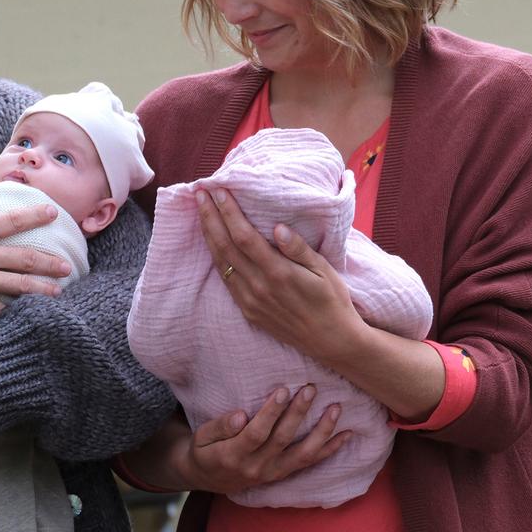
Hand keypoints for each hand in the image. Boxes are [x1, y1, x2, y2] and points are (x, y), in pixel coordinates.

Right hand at [0, 186, 69, 326]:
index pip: (12, 220)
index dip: (35, 215)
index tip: (53, 213)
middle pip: (26, 256)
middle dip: (49, 261)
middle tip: (66, 264)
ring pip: (21, 284)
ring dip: (43, 287)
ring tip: (58, 289)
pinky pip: (2, 308)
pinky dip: (17, 312)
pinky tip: (30, 314)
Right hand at [140, 386, 351, 494]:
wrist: (210, 479)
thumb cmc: (205, 451)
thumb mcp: (201, 438)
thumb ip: (220, 427)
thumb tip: (241, 415)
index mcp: (233, 456)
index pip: (256, 434)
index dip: (271, 413)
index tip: (283, 389)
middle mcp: (257, 468)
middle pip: (283, 440)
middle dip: (298, 413)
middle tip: (310, 389)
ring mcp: (273, 473)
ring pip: (303, 453)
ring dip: (322, 431)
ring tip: (335, 408)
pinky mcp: (284, 474)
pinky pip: (310, 463)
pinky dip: (330, 449)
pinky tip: (346, 434)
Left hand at [198, 187, 363, 363]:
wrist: (330, 340)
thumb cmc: (332, 300)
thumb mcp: (323, 270)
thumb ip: (298, 249)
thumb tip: (277, 227)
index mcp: (278, 273)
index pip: (244, 237)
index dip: (228, 213)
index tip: (218, 191)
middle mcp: (258, 287)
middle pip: (225, 246)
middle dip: (210, 217)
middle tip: (199, 194)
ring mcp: (249, 300)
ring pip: (220, 262)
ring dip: (208, 235)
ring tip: (200, 212)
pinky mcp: (246, 310)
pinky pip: (225, 278)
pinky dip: (216, 256)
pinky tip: (212, 241)